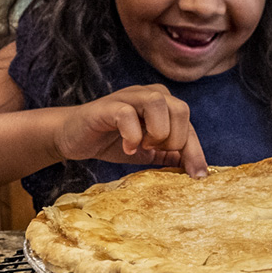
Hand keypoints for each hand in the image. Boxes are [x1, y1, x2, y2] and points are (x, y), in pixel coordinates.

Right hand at [52, 84, 207, 176]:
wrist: (73, 137)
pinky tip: (127, 147)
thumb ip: (170, 154)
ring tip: (143, 146)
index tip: (199, 177)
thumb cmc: (112, 141)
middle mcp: (150, 94)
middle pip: (182, 110)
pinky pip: (128, 113)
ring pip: (159, 103)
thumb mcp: (147, 151)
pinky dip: (132, 134)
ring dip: (157, 132)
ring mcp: (129, 97)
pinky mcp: (108, 106)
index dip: (195, 153)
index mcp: (165, 105)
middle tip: (156, 152)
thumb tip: (197, 170)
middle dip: (175, 139)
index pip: (189, 127)